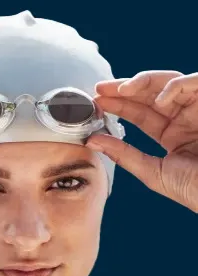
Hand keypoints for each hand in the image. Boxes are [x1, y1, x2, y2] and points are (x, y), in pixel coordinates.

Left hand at [88, 70, 197, 211]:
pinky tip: (159, 101)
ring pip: (170, 82)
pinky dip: (175, 87)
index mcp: (172, 134)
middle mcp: (185, 118)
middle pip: (151, 94)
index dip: (118, 105)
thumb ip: (124, 155)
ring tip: (122, 90)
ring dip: (144, 82)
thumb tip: (92, 141)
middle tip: (100, 89)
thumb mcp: (153, 172)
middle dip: (125, 89)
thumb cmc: (194, 188)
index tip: (96, 102)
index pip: (140, 114)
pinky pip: (195, 82)